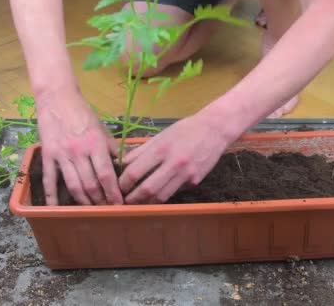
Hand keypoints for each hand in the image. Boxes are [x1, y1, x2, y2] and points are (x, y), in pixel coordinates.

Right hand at [36, 85, 122, 205]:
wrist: (57, 98)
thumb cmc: (83, 114)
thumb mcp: (102, 129)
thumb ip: (112, 149)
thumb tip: (126, 166)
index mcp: (95, 144)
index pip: (106, 174)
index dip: (113, 192)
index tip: (120, 203)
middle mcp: (78, 151)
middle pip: (91, 183)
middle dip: (101, 200)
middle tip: (107, 210)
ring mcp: (61, 155)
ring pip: (73, 185)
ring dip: (83, 201)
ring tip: (91, 210)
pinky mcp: (48, 155)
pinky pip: (50, 179)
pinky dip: (52, 195)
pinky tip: (56, 208)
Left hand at [119, 115, 234, 203]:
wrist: (215, 130)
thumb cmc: (186, 130)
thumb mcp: (161, 135)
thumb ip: (141, 150)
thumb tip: (122, 163)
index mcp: (161, 149)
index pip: (135, 172)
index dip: (123, 183)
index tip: (118, 186)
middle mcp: (173, 163)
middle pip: (147, 189)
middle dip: (133, 199)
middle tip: (124, 201)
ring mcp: (186, 174)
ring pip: (161, 196)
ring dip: (147, 203)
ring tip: (138, 203)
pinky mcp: (195, 181)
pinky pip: (175, 191)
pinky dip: (164, 194)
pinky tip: (158, 194)